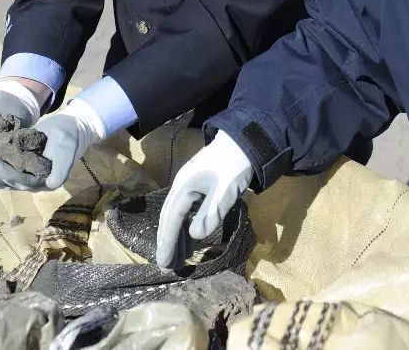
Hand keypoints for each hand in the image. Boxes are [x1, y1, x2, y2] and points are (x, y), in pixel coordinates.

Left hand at [0, 97, 105, 194]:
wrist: (68, 129)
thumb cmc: (68, 138)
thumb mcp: (67, 149)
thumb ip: (62, 167)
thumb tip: (52, 183)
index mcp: (40, 182)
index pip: (20, 180)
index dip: (5, 173)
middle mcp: (27, 183)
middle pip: (2, 183)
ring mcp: (17, 176)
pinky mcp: (9, 167)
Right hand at [155, 131, 252, 269]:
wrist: (244, 142)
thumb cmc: (234, 166)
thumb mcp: (224, 191)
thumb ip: (210, 213)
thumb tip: (195, 235)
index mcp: (184, 187)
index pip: (171, 220)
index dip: (167, 242)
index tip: (164, 263)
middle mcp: (181, 186)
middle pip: (169, 218)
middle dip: (167, 242)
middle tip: (167, 266)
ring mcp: (188, 186)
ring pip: (177, 215)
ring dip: (177, 236)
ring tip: (178, 259)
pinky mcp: (197, 186)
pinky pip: (186, 211)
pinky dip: (185, 226)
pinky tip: (190, 238)